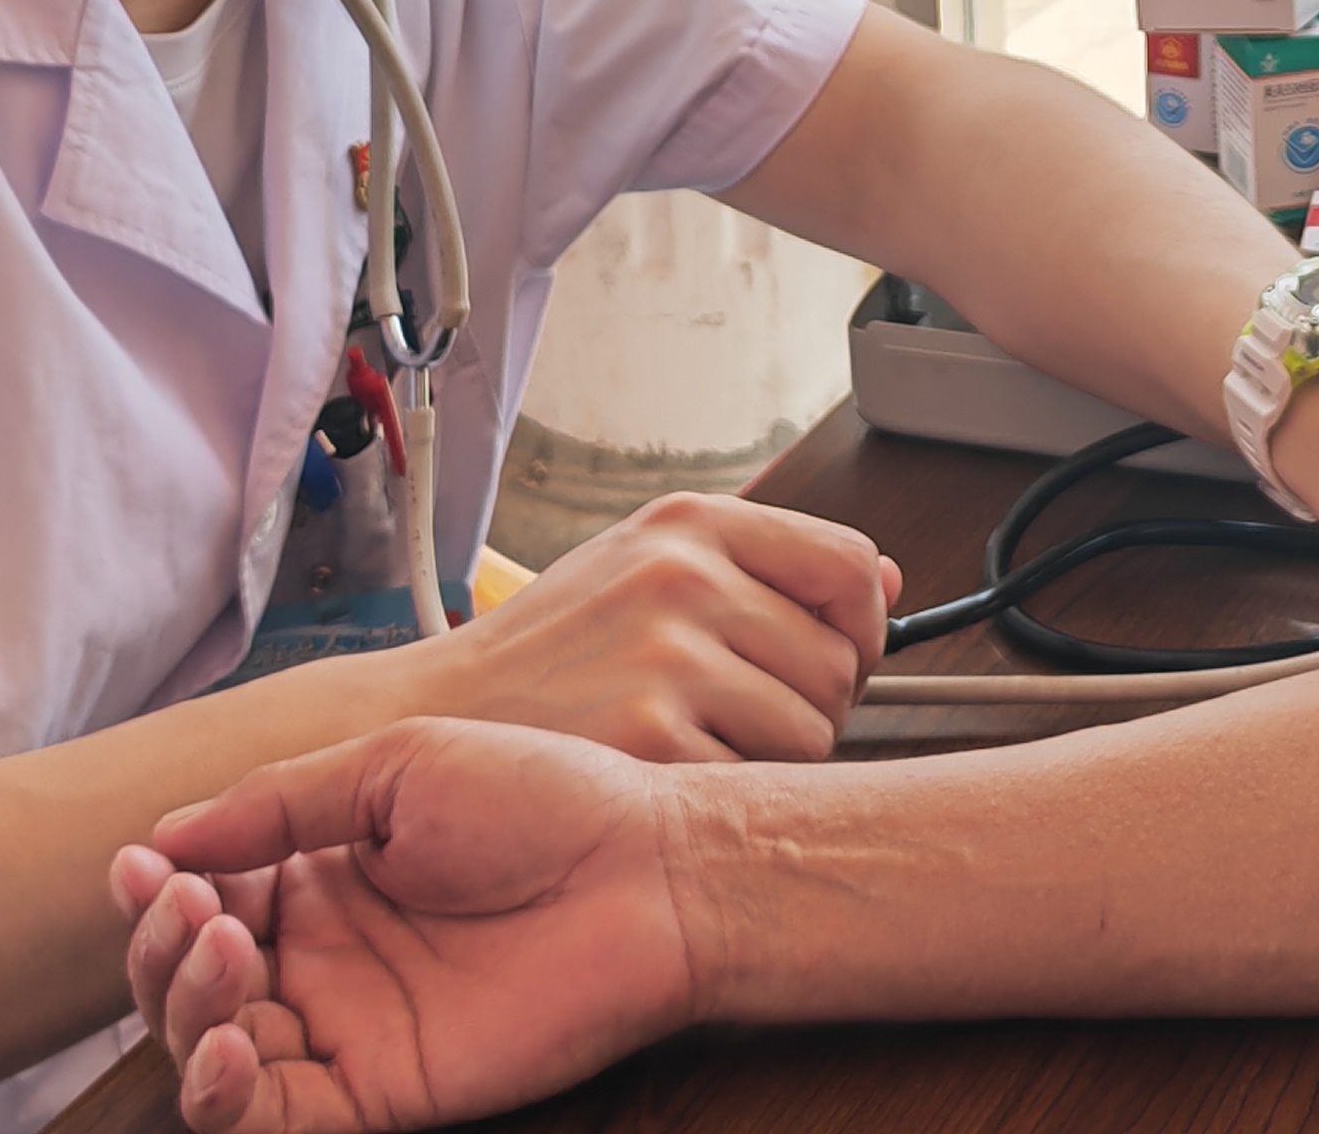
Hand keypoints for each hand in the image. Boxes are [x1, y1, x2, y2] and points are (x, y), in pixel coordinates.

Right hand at [115, 719, 694, 1132]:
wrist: (645, 871)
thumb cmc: (543, 798)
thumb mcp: (399, 766)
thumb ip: (282, 803)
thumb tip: (163, 836)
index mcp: (321, 875)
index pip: (202, 899)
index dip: (159, 891)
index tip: (142, 866)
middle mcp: (322, 958)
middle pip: (188, 982)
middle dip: (161, 950)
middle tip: (193, 908)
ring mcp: (346, 1029)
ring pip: (211, 1052)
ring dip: (184, 1010)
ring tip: (225, 952)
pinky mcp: (379, 1092)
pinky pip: (271, 1119)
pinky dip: (222, 1096)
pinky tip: (226, 1047)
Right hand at [405, 491, 895, 762]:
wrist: (431, 720)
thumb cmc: (549, 651)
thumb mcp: (648, 568)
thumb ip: (767, 567)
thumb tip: (887, 577)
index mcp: (690, 523)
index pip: (848, 565)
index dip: (861, 624)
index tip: (836, 656)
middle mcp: (683, 576)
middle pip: (839, 662)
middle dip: (815, 705)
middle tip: (743, 717)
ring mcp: (666, 656)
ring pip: (812, 732)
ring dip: (774, 758)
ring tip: (699, 743)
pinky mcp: (649, 738)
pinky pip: (754, 783)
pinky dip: (724, 795)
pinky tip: (668, 776)